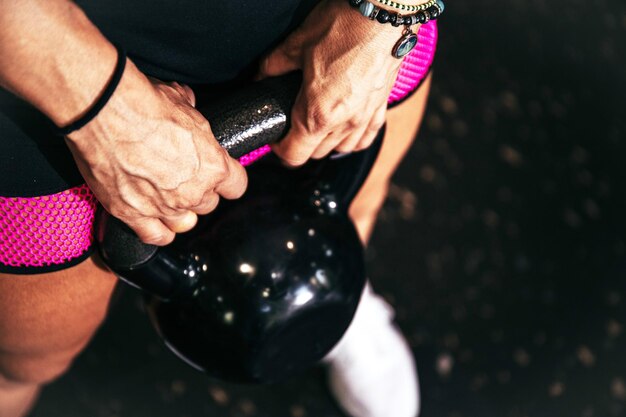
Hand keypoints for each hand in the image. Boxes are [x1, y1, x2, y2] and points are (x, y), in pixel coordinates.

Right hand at [65, 60, 247, 245]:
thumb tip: (187, 102)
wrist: (104, 112)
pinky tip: (153, 220)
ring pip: (184, 223)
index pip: (236, 186)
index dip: (228, 179)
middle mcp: (193, 192)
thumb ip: (190, 114)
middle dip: (199, 191)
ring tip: (168, 197)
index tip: (221, 175)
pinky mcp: (132, 214)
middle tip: (184, 176)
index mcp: (213, 166)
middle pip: (208, 204)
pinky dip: (156, 231)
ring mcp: (163, 207)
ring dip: (180, 212)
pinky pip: (154, 236)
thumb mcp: (180, 101)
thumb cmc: (144, 104)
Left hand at [258, 0, 407, 165]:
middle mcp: (343, 123)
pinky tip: (345, 129)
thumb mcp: (297, 44)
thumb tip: (260, 76)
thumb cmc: (343, 26)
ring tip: (317, 126)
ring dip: (326, 144)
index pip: (294, 155)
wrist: (385, 13)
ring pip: (341, 149)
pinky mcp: (381, 107)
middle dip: (300, 145)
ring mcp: (365, 117)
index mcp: (318, 113)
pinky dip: (352, 139)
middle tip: (291, 126)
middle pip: (316, 154)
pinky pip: (365, 138)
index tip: (275, 136)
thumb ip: (273, 66)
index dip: (279, 149)